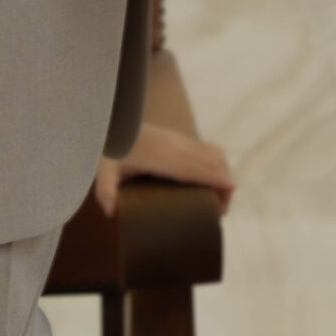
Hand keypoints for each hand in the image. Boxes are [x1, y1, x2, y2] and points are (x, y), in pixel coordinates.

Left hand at [93, 122, 235, 218]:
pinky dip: (218, 164)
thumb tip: (111, 213)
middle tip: (221, 210)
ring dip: (223, 172)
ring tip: (218, 198)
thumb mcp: (104, 172)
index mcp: (163, 157)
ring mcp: (182, 141)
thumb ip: (106, 192)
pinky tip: (212, 179)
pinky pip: (208, 149)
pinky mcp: (182, 139)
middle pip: (212, 161)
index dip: (216, 176)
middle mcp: (178, 147)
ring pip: (214, 153)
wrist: (119, 122)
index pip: (196, 167)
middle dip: (224, 183)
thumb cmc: (111, 150)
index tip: (231, 188)